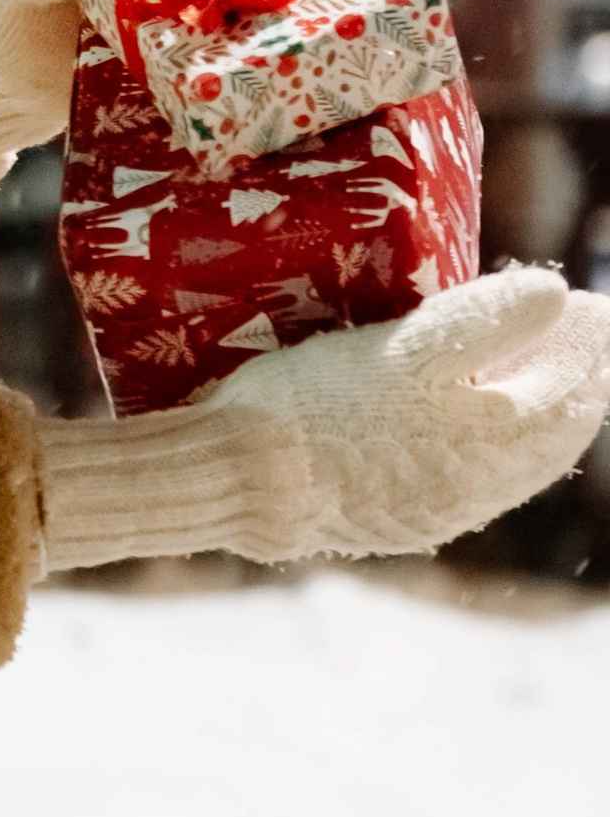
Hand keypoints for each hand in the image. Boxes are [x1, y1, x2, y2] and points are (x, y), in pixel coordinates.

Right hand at [42, 269, 609, 571]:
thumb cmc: (322, 403)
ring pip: (513, 465)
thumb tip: (555, 294)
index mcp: (494, 442)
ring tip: (542, 384)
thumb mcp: (406, 347)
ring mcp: (437, 512)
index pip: (571, 391)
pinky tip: (471, 438)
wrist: (242, 478)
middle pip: (551, 432)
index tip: (596, 307)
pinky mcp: (394, 522)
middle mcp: (480, 488)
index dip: (588, 346)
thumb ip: (484, 321)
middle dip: (572, 381)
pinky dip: (491, 451)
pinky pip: (470, 485)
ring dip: (535, 418)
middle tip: (582, 338)